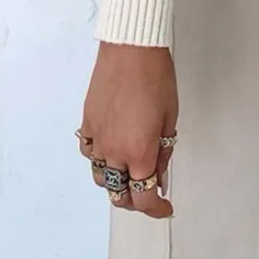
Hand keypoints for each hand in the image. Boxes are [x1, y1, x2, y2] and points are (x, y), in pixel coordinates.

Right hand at [79, 42, 177, 216]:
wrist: (131, 49)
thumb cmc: (155, 76)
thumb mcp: (170, 118)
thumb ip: (163, 152)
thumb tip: (160, 176)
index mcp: (139, 153)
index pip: (144, 197)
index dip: (156, 209)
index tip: (165, 208)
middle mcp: (114, 152)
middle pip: (120, 194)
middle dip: (136, 200)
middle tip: (150, 192)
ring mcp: (97, 139)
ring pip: (101, 178)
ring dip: (117, 182)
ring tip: (131, 173)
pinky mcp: (87, 124)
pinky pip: (89, 154)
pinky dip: (100, 160)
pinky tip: (110, 151)